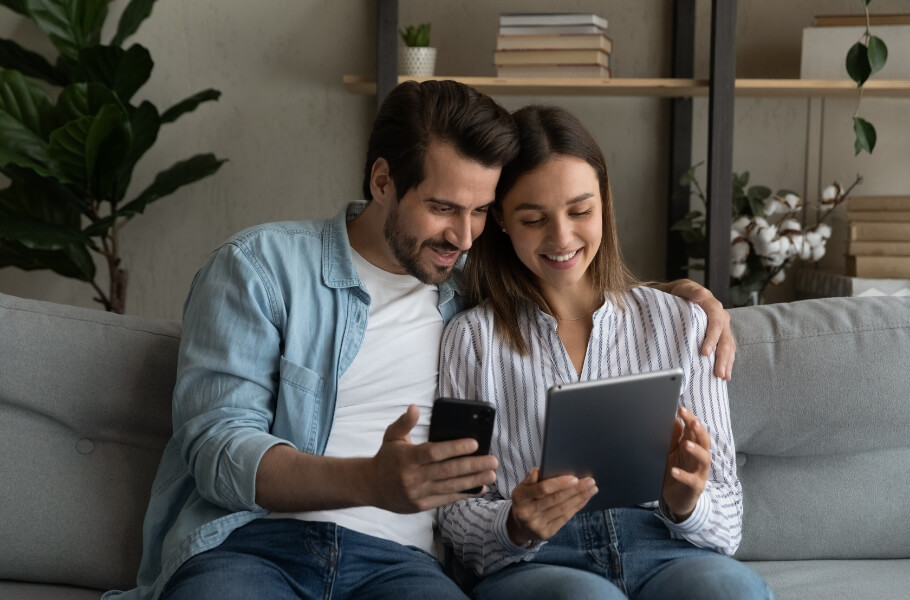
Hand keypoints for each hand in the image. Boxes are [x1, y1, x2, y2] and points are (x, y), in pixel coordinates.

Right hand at [368, 405, 497, 512]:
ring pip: (450, 487)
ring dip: (474, 481)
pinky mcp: (422, 505)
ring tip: (492, 475)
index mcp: (407, 458)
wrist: (371, 487)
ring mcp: (418, 493)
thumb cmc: (386, 458)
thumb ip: (405, 422)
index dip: (455, 448)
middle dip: (473, 466)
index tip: (475, 443)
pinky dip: (464, 494)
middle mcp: (413, 477)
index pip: (434, 452)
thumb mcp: (392, 436)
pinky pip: (446, 499)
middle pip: (448, 471)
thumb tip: (415, 408)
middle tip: (493, 460)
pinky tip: (479, 488)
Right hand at [506, 468, 596, 546]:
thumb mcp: (522, 488)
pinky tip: (585, 499)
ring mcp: (536, 524)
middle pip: (556, 499)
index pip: (542, 489)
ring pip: (563, 509)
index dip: (559, 484)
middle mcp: (527, 512)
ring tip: (592, 489)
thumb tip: (540, 470)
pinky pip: (565, 518)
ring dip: (580, 498)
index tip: (575, 478)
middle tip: (590, 481)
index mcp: (520, 497)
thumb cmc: (525, 500)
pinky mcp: (546, 533)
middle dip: (575, 489)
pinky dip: (577, 507)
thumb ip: (530, 479)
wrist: (520, 526)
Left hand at [660, 279, 735, 380]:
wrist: (677, 295)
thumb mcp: (681, 288)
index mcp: (711, 304)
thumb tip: (701, 294)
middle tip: (718, 372)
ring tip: (723, 377)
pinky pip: (726, 349)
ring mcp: (721, 327)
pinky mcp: (719, 336)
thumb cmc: (677, 293)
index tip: (705, 352)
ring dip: (727, 362)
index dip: (712, 337)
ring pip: (728, 346)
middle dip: (722, 356)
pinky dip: (726, 362)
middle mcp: (720, 316)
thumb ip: (691, 291)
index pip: (716, 321)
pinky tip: (725, 375)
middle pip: (725, 337)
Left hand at [662, 406, 710, 520]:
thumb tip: (673, 419)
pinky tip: (673, 470)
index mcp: (693, 447)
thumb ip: (673, 437)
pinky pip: (692, 480)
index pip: (695, 430)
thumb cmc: (675, 471)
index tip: (681, 409)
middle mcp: (699, 459)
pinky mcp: (696, 487)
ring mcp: (699, 473)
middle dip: (699, 431)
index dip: (690, 419)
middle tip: (692, 422)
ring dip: (696, 450)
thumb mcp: (671, 452)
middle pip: (704, 442)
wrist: (677, 499)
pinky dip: (683, 475)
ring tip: (686, 444)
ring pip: (704, 459)